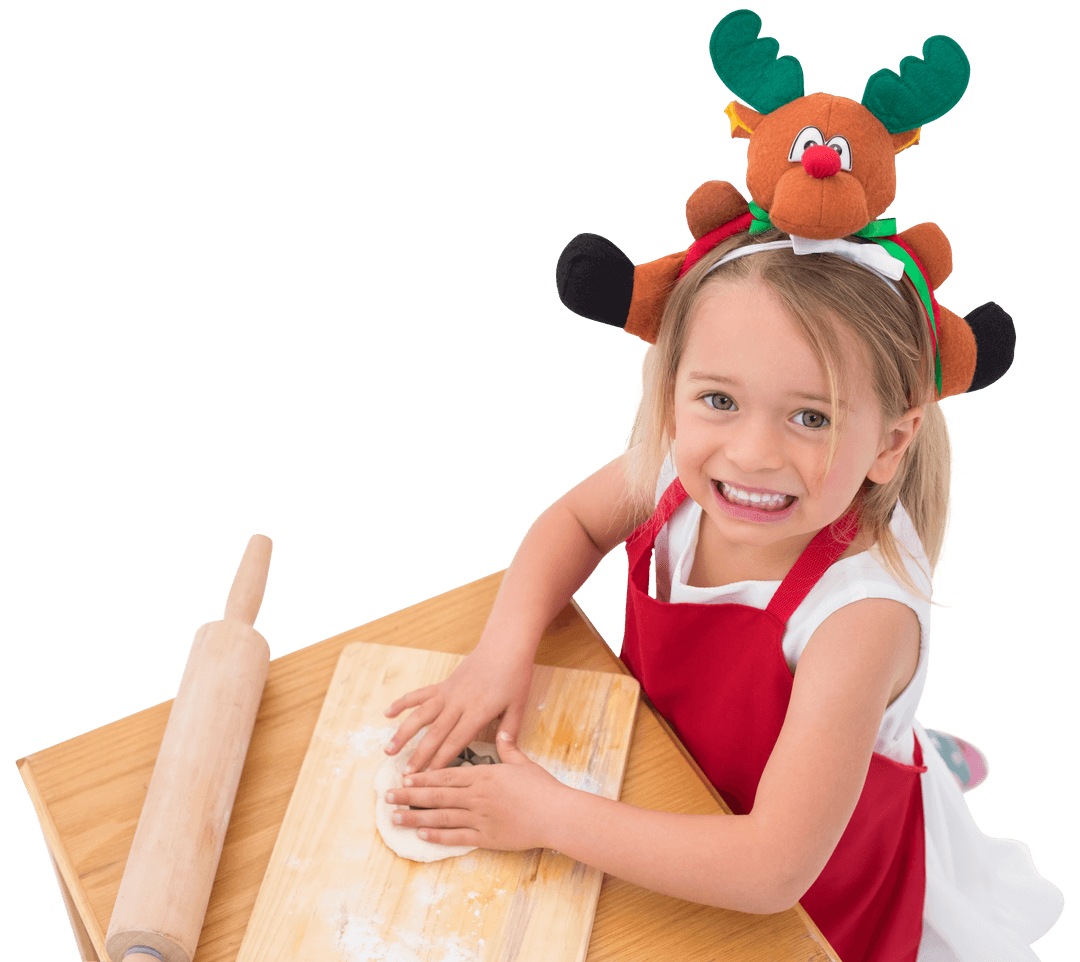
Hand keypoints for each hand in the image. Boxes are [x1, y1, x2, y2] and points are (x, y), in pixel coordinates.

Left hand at [383, 731, 566, 850]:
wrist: (556, 813)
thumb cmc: (542, 787)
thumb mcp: (523, 762)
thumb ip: (508, 747)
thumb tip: (502, 732)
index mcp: (483, 775)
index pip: (446, 774)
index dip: (423, 776)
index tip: (405, 776)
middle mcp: (477, 795)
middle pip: (436, 794)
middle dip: (409, 794)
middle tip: (387, 795)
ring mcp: (480, 817)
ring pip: (440, 815)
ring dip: (415, 816)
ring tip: (394, 816)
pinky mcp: (486, 837)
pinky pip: (456, 836)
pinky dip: (437, 835)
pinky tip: (421, 833)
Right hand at [384, 648, 532, 773]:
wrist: (504, 646)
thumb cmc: (514, 676)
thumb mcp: (518, 705)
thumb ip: (510, 730)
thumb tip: (505, 751)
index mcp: (478, 712)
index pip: (456, 741)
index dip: (442, 760)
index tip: (429, 777)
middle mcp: (458, 703)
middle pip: (435, 733)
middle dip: (419, 755)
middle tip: (406, 775)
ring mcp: (447, 693)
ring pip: (420, 715)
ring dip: (403, 733)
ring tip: (389, 750)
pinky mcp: (442, 684)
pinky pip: (419, 694)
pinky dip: (402, 703)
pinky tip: (388, 713)